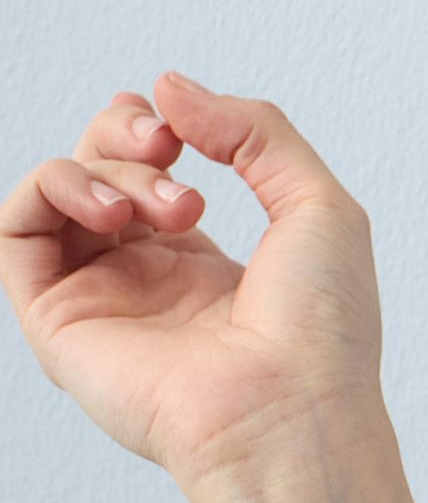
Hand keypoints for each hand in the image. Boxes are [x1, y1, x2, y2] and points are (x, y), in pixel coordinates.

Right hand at [4, 73, 393, 500]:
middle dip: (126, 131)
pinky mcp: (58, 321)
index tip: (189, 131)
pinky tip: (111, 213)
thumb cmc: (322, 334)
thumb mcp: (318, 203)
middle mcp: (140, 277)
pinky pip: (14, 232)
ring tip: (162, 203)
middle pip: (95, 166)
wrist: (293, 413)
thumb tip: (169, 88)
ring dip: (98, 166)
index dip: (157, 124)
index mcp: (199, 259)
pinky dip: (50, 190)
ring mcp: (98, 298)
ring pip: (54, 191)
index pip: (145, 167)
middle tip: (169, 150)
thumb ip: (254, 130)